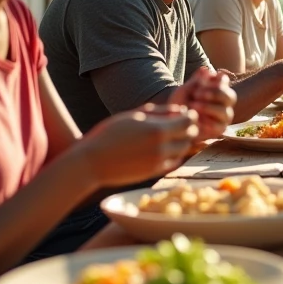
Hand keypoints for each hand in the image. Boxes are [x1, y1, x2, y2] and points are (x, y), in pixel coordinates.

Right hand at [79, 104, 198, 186]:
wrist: (92, 162)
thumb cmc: (109, 134)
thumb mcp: (132, 116)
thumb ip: (158, 111)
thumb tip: (180, 110)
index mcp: (157, 130)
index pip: (188, 121)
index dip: (190, 115)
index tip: (187, 113)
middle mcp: (162, 148)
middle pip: (189, 136)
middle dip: (189, 128)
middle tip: (181, 124)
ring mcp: (159, 162)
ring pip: (183, 150)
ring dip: (182, 141)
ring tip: (171, 135)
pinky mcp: (154, 173)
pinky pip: (174, 162)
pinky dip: (174, 154)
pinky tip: (164, 148)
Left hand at [170, 67, 234, 141]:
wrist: (173, 123)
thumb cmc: (180, 104)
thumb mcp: (184, 91)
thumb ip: (195, 81)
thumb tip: (205, 70)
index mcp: (218, 89)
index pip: (224, 81)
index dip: (215, 80)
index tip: (200, 82)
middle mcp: (224, 102)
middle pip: (230, 96)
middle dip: (214, 93)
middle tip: (197, 93)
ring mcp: (223, 116)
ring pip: (225, 111)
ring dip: (208, 107)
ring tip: (193, 106)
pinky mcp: (220, 129)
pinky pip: (219, 126)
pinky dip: (207, 122)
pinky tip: (196, 119)